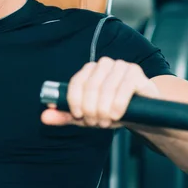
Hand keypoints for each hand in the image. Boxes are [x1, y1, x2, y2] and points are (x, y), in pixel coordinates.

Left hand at [41, 57, 159, 128]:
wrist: (144, 116)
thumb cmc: (112, 112)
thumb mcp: (87, 116)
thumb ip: (65, 115)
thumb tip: (44, 116)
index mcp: (90, 70)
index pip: (76, 82)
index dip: (74, 101)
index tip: (78, 116)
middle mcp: (105, 64)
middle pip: (90, 86)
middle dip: (91, 109)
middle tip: (95, 123)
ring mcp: (122, 67)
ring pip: (106, 88)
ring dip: (104, 109)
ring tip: (106, 122)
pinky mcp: (137, 73)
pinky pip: (124, 87)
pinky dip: (118, 104)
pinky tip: (117, 115)